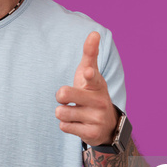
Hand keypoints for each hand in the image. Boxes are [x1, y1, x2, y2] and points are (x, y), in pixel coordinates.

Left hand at [55, 31, 117, 146]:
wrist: (106, 124)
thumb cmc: (92, 92)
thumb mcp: (91, 74)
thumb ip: (90, 54)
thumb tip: (94, 32)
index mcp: (97, 84)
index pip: (93, 77)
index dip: (88, 74)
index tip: (86, 72)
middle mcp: (99, 101)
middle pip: (64, 94)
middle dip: (60, 95)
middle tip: (67, 97)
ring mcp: (96, 118)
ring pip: (61, 112)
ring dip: (62, 112)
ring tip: (74, 111)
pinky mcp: (91, 134)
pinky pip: (64, 127)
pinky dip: (66, 125)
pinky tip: (77, 123)